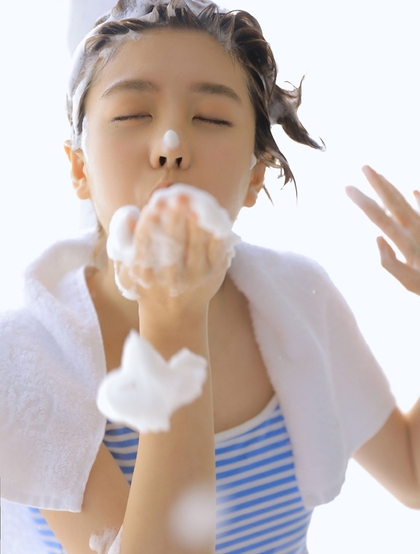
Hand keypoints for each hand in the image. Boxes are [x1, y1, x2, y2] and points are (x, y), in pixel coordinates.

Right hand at [118, 194, 231, 312]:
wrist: (174, 314)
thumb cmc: (148, 281)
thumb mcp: (128, 267)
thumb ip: (127, 240)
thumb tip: (131, 215)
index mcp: (144, 273)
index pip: (145, 244)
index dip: (150, 224)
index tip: (154, 205)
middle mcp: (169, 277)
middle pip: (173, 243)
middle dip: (175, 219)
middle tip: (177, 196)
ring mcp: (194, 276)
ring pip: (196, 245)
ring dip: (195, 222)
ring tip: (193, 201)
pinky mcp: (214, 273)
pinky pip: (217, 249)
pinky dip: (215, 231)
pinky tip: (210, 214)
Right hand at [346, 165, 419, 294]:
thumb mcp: (411, 284)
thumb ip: (391, 264)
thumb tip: (377, 238)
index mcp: (407, 243)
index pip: (379, 217)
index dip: (362, 201)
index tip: (347, 187)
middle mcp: (417, 229)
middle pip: (393, 202)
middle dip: (378, 183)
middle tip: (365, 166)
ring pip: (407, 202)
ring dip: (392, 187)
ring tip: (380, 174)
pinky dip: (419, 199)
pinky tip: (414, 191)